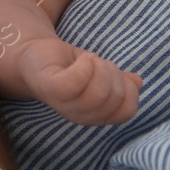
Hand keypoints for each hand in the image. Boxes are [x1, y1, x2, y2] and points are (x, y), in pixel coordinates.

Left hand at [17, 36, 141, 125]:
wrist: (32, 54)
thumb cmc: (67, 65)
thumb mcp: (98, 72)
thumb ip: (118, 80)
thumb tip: (138, 82)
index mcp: (95, 115)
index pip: (128, 110)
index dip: (129, 89)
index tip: (116, 73)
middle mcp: (80, 115)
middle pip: (113, 99)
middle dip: (113, 74)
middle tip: (98, 62)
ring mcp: (63, 104)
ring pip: (97, 93)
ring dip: (99, 68)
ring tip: (88, 58)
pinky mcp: (49, 88)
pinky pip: (74, 84)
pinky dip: (84, 67)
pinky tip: (82, 58)